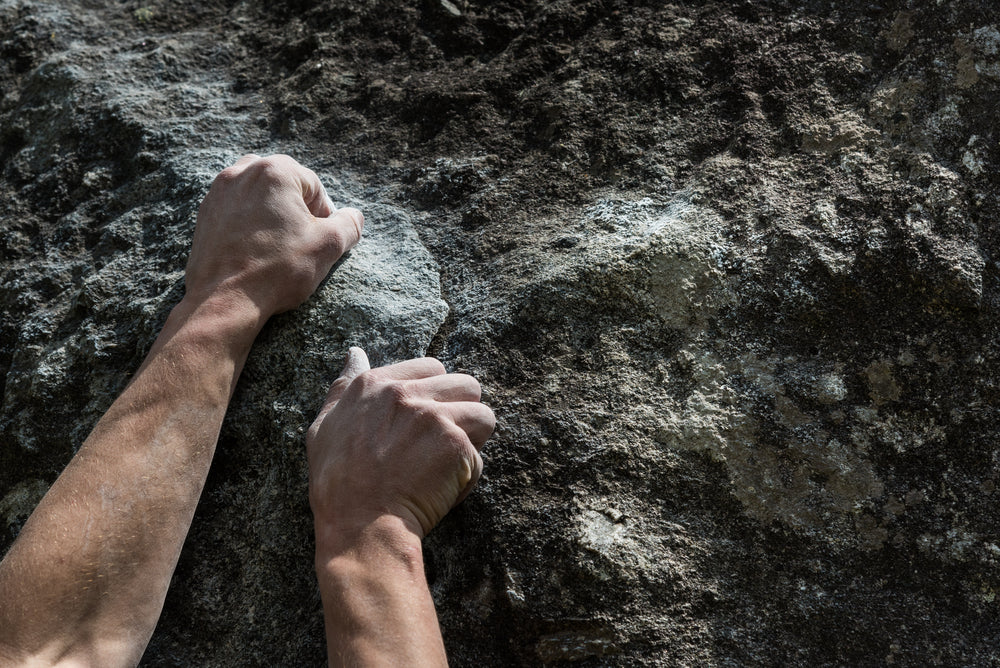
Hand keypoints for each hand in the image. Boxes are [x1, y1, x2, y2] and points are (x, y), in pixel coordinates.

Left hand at [184, 154, 363, 317]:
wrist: (226, 298)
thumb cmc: (277, 269)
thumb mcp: (328, 246)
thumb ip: (349, 225)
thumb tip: (355, 217)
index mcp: (275, 171)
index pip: (314, 185)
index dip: (324, 213)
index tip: (321, 238)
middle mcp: (243, 172)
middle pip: (284, 182)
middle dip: (296, 207)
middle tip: (301, 238)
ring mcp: (220, 192)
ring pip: (257, 192)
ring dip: (272, 210)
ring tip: (278, 241)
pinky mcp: (205, 213)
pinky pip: (236, 207)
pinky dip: (249, 221)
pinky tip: (256, 247)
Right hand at [307, 348, 495, 543]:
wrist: (359, 525)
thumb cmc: (337, 484)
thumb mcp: (325, 427)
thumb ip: (344, 386)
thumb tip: (356, 353)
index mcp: (375, 384)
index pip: (431, 367)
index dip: (435, 395)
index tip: (425, 422)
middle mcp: (405, 393)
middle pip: (466, 384)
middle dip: (463, 413)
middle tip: (442, 445)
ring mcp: (433, 416)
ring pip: (483, 416)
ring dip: (474, 441)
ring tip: (449, 465)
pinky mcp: (455, 444)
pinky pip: (479, 456)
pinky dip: (467, 477)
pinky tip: (442, 491)